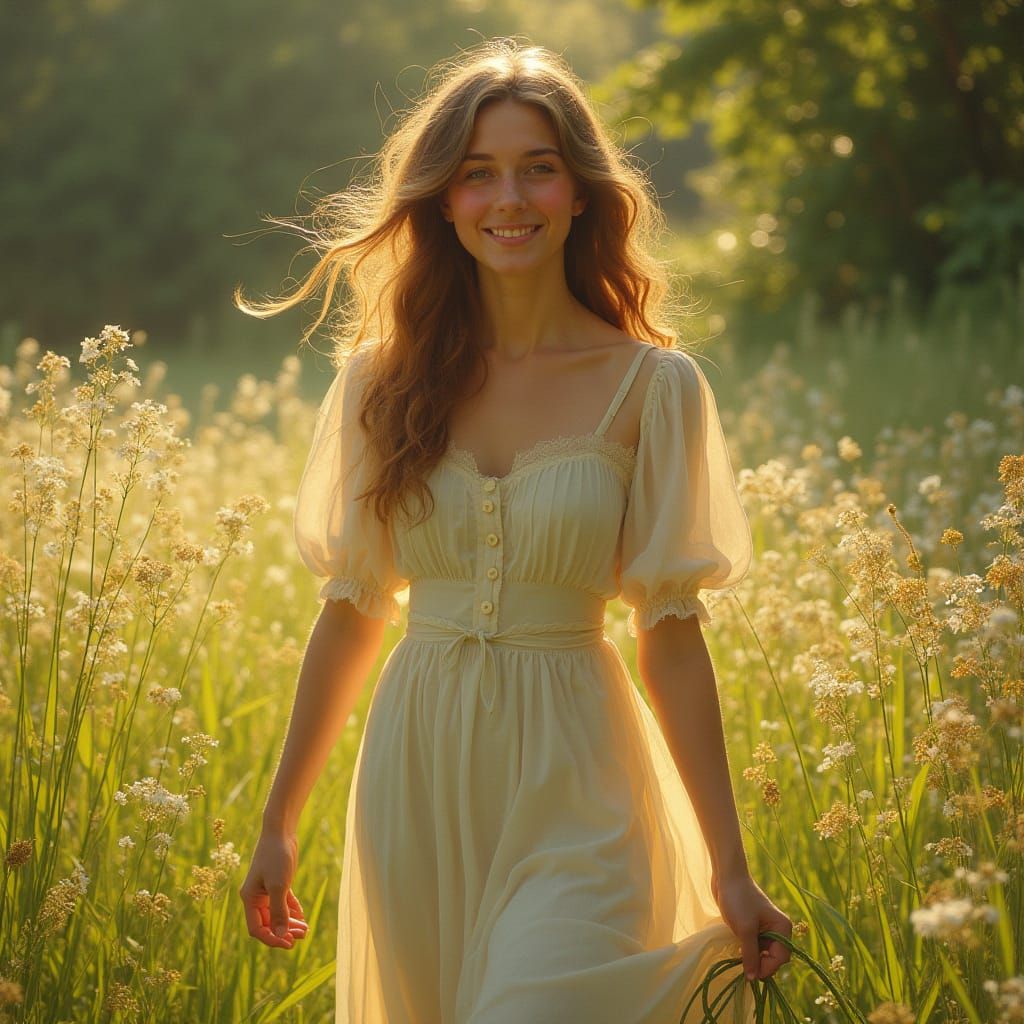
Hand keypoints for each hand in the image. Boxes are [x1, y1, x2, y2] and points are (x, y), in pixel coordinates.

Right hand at [239, 827, 308, 948]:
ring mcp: (267, 890)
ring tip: (306, 930)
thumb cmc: (276, 857)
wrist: (281, 831)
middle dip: (284, 932)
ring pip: (277, 914)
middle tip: (301, 937)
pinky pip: (284, 903)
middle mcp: (256, 897)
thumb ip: (279, 911)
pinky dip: (292, 911)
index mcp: (250, 899)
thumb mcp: (279, 886)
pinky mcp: (278, 882)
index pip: (257, 929)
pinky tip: (302, 917)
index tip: (288, 943)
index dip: (272, 938)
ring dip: (290, 923)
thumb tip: (282, 935)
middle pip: (268, 923)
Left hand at [710, 872, 791, 981]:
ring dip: (753, 958)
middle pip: (774, 957)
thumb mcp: (745, 930)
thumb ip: (750, 955)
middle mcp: (778, 929)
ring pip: (763, 953)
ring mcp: (766, 928)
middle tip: (744, 967)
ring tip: (739, 957)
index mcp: (783, 928)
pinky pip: (755, 945)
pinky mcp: (754, 926)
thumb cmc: (738, 900)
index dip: (766, 968)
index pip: (780, 958)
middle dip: (761, 964)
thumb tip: (752, 978)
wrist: (726, 876)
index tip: (750, 974)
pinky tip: (738, 950)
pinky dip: (748, 951)